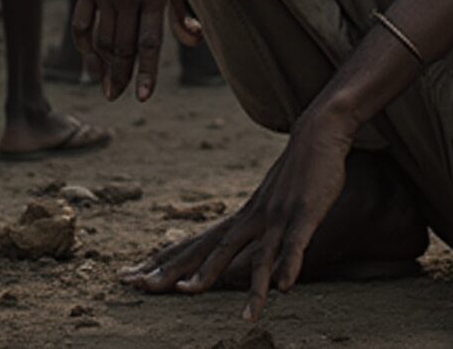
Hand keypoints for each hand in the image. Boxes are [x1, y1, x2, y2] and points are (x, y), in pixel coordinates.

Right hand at [73, 0, 186, 101]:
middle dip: (121, 76)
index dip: (146, 74)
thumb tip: (195, 39)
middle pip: (122, 47)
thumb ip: (181, 12)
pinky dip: (83, 45)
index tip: (143, 97)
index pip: (148, 45)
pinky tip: (89, 59)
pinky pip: (81, 23)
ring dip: (103, 66)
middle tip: (118, 95)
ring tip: (106, 84)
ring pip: (102, 39)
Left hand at [120, 108, 357, 318]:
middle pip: (212, 251)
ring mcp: (276, 217)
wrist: (317, 134)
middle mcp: (251, 218)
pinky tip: (284, 288)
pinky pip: (294, 245)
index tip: (135, 279)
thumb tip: (235, 250)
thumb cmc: (292, 172)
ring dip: (256, 290)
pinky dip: (290, 265)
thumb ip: (251, 227)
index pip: (196, 245)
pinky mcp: (304, 214)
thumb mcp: (265, 203)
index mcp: (240, 218)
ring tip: (246, 318)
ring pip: (260, 259)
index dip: (167, 263)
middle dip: (181, 273)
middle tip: (146, 289)